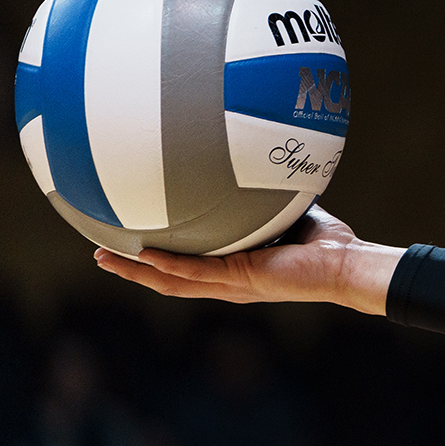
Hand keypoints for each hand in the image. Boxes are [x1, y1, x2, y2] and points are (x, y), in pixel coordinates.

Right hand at [94, 203, 402, 314]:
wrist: (346, 262)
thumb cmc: (325, 242)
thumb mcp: (284, 212)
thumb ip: (263, 196)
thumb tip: (250, 161)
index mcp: (233, 270)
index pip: (185, 269)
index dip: (154, 263)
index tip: (127, 244)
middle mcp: (227, 281)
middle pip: (166, 281)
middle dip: (131, 269)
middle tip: (98, 254)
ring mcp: (232, 284)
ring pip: (171, 282)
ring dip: (137, 271)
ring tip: (104, 258)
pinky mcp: (243, 280)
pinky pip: (197, 273)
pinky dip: (169, 265)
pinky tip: (145, 256)